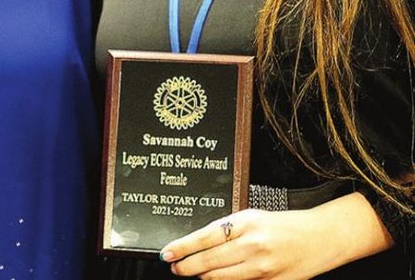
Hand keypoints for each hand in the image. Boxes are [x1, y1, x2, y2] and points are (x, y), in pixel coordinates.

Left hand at [159, 194, 392, 278]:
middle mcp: (253, 245)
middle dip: (187, 267)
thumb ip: (227, 230)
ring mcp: (264, 268)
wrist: (323, 236)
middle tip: (175, 267)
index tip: (167, 253)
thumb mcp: (252, 217)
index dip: (182, 248)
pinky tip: (219, 279)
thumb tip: (198, 243)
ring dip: (204, 277)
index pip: (204, 237)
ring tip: (194, 272)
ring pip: (222, 278)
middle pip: (209, 261)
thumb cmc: (285, 224)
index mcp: (245, 223)